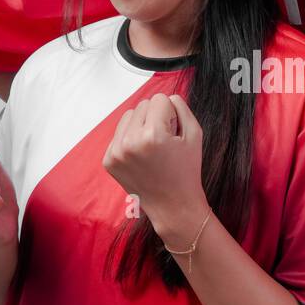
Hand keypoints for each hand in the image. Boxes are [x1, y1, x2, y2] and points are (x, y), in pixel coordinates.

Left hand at [101, 93, 206, 240]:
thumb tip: (167, 98)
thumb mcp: (195, 135)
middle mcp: (130, 142)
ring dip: (141, 125)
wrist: (173, 206)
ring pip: (128, 116)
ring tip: (152, 146)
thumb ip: (182, 108)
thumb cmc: (186, 173)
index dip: (172, 113)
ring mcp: (116, 152)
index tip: (174, 132)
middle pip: (143, 105)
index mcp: (153, 135)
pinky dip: (130, 139)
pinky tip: (142, 156)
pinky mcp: (108, 160)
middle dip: (155, 117)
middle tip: (165, 141)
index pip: (160, 99)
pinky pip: (119, 133)